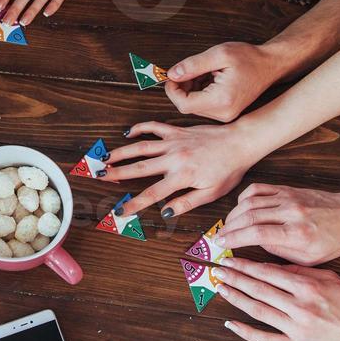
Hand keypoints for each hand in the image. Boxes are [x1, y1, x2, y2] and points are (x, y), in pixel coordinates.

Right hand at [105, 120, 264, 218]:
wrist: (240, 142)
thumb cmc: (229, 170)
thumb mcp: (211, 192)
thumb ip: (186, 203)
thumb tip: (165, 212)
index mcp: (182, 176)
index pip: (153, 193)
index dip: (134, 203)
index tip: (120, 211)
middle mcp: (174, 158)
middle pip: (139, 167)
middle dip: (117, 173)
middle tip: (98, 176)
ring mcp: (174, 142)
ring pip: (141, 147)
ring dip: (121, 152)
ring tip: (104, 157)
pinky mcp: (177, 131)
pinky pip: (154, 128)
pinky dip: (139, 129)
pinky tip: (128, 133)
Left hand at [165, 42, 283, 122]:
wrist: (271, 66)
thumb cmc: (249, 58)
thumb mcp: (219, 54)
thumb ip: (193, 65)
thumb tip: (172, 74)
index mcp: (221, 100)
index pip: (184, 104)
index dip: (173, 90)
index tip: (172, 75)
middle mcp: (224, 112)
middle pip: (188, 106)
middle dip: (182, 88)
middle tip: (188, 69)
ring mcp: (226, 115)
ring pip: (195, 106)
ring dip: (191, 89)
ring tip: (204, 71)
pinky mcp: (226, 112)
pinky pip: (204, 106)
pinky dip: (200, 92)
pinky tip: (209, 78)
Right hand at [213, 184, 339, 265]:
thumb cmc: (333, 240)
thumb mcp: (308, 258)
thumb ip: (279, 252)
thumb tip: (254, 244)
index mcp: (297, 233)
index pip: (257, 234)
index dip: (235, 239)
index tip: (221, 244)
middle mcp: (290, 212)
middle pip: (249, 216)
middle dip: (229, 228)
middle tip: (218, 237)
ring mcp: (288, 197)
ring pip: (250, 202)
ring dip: (233, 214)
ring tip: (227, 226)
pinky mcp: (287, 189)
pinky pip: (258, 189)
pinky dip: (244, 198)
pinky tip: (241, 209)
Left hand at [214, 258, 339, 340]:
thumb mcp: (332, 279)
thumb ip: (302, 272)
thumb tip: (275, 266)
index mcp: (307, 286)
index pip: (267, 272)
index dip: (245, 265)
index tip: (230, 259)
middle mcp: (298, 306)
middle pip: (258, 289)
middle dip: (235, 277)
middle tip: (217, 270)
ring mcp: (296, 328)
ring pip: (258, 310)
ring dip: (236, 298)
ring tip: (221, 288)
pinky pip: (265, 339)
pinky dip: (246, 331)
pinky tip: (231, 323)